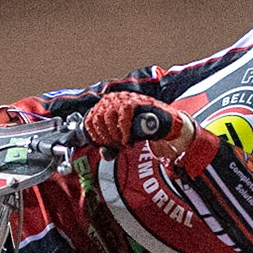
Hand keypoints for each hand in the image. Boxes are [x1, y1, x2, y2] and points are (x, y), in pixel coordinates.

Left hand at [83, 91, 198, 159]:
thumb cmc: (141, 129)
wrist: (163, 123)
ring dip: (114, 134)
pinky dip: (124, 131)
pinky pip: (123, 116)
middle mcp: (113, 98)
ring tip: (123, 142)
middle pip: (97, 119)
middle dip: (105, 136)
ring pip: (108, 116)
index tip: (103, 144)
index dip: (94, 135)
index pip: (89, 119)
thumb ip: (110, 146)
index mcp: (105, 105)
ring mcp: (124, 98)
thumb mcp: (121, 138)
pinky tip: (129, 139)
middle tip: (116, 145)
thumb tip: (104, 153)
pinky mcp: (135, 102)